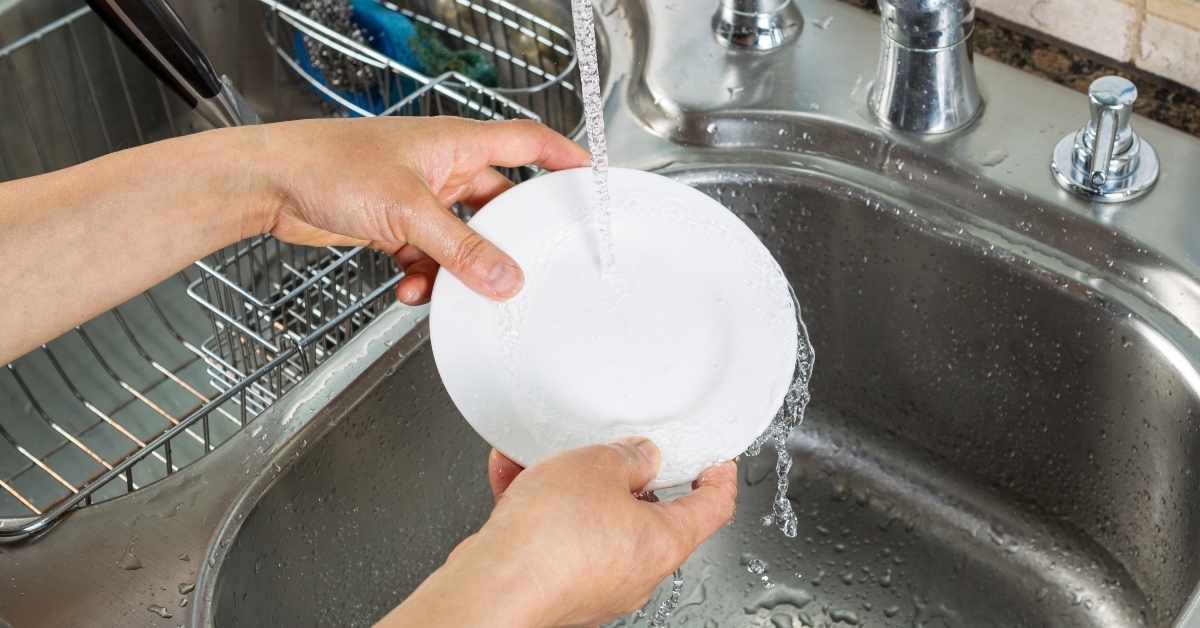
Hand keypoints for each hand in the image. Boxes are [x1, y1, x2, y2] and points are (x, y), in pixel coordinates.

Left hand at [0, 116, 586, 362]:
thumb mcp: (409, 212)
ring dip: (457, 270)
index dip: (563, 160)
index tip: (593, 180)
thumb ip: (461, 249)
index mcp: (456, 143)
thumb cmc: (329, 165)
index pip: (528, 142)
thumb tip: (506, 277)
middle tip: (526, 267)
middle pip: (497, 204)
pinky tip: (410, 289)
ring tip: (448, 289)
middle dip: (505, 240)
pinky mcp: (395, 224)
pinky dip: (425, 277)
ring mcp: (419, 197)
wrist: (270, 184)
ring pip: (462, 240)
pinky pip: (429, 257)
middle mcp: (442, 167)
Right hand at [377, 440, 736, 627]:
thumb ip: (626, 455)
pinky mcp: (554, 584)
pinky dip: (535, 503)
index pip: (712, 508)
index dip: (717, 476)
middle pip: (646, 511)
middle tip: (611, 447)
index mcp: (663, 543)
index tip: (714, 458)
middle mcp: (634, 570)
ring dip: (568, 484)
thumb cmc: (549, 543)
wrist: (491, 590)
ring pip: (591, 520)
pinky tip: (513, 474)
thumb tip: (639, 455)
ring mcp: (593, 582)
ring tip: (543, 457)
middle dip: (624, 473)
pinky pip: (552, 534)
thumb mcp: (597, 466)